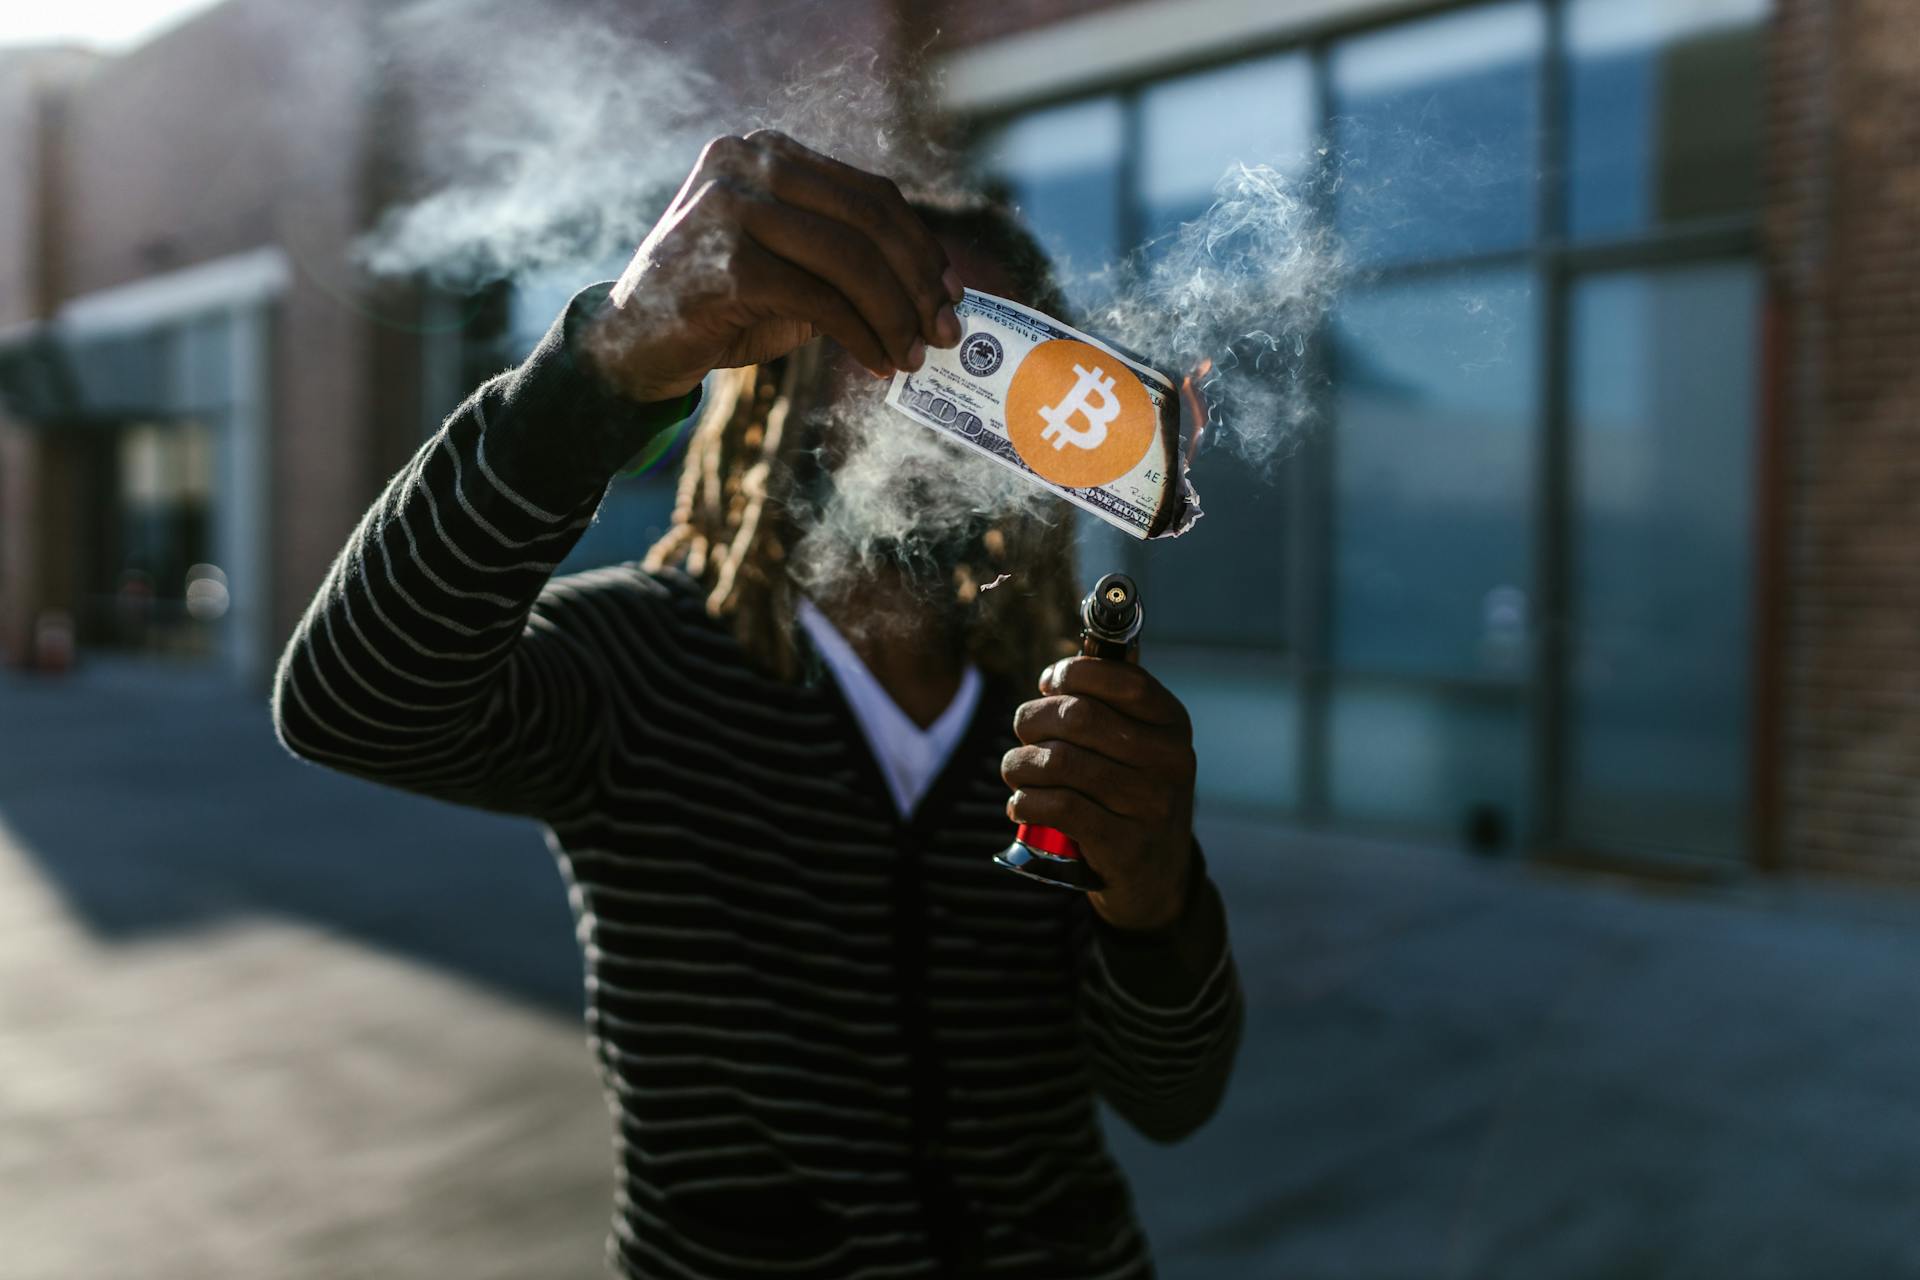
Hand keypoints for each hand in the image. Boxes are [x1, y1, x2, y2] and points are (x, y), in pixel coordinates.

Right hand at [582, 130, 964, 403]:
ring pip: (850, 261)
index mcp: (766, 152)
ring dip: (895, 316)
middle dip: (917, 283)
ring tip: (915, 355)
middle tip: (946, 332)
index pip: (869, 193)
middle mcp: (746, 164)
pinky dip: (862, 337)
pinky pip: (822, 302)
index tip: (950, 292)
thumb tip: (933, 290)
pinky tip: (879, 363)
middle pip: (867, 220)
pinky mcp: (728, 263)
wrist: (631, 342)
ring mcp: (732, 209)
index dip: (920, 245)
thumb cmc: (719, 305)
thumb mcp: (789, 266)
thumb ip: (846, 259)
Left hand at [1003, 656, 1197, 931]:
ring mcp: (1150, 805)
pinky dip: (1026, 801)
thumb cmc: (1132, 797)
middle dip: (1034, 719)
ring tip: (1016, 771)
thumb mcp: (1139, 748)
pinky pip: (1059, 807)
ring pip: (1060, 762)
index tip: (1049, 684)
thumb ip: (1106, 709)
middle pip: (1080, 717)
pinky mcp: (1125, 845)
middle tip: (1024, 732)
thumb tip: (1055, 679)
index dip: (1074, 673)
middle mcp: (1170, 761)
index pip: (1124, 681)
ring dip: (1020, 764)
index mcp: (1173, 725)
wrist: (1157, 878)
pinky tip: (1020, 804)